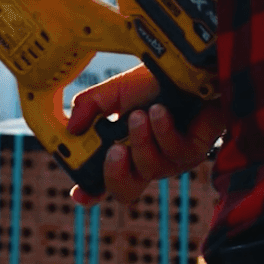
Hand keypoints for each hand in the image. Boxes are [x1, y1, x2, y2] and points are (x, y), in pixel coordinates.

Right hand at [66, 64, 221, 206]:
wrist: (192, 70)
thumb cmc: (156, 82)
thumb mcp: (115, 90)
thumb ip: (90, 106)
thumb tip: (71, 127)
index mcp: (124, 149)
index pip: (103, 180)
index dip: (89, 192)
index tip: (78, 193)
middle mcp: (145, 160)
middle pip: (124, 191)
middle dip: (115, 174)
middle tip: (114, 151)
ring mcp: (170, 160)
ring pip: (149, 169)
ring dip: (141, 139)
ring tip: (141, 114)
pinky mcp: (192, 153)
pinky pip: (172, 152)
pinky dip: (162, 130)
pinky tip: (161, 111)